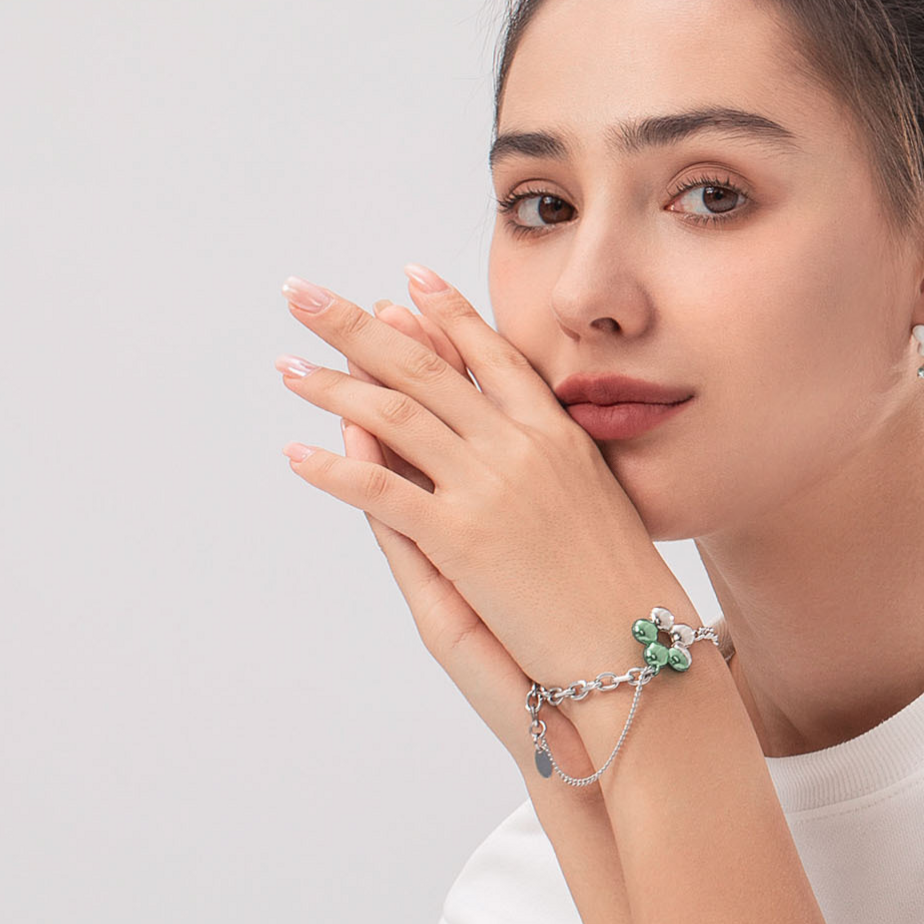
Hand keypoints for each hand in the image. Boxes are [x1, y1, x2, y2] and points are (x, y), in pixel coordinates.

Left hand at [274, 270, 696, 735]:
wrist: (635, 645)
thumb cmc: (625, 588)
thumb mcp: (603, 502)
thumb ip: (563, 462)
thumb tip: (543, 442)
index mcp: (558, 434)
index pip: (494, 353)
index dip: (447, 312)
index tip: (406, 278)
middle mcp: (521, 447)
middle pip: (425, 368)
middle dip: (356, 326)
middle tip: (304, 294)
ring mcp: (490, 489)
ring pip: (394, 418)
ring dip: (332, 386)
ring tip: (288, 366)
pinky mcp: (462, 539)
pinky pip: (382, 493)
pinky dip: (335, 471)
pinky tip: (296, 455)